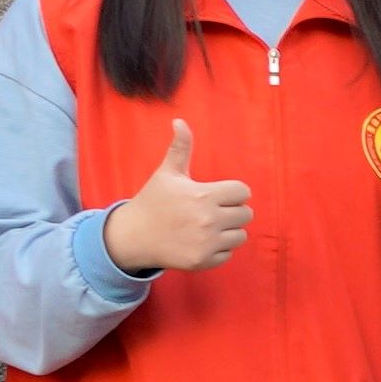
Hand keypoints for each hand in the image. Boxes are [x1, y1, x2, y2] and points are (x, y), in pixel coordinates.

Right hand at [102, 116, 253, 275]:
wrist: (133, 236)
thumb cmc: (153, 200)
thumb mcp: (167, 173)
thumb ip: (181, 148)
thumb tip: (180, 121)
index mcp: (204, 195)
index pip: (243, 192)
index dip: (233, 192)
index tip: (218, 195)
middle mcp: (209, 220)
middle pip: (246, 214)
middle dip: (233, 211)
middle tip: (213, 211)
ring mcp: (207, 242)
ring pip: (240, 235)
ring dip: (229, 231)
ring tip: (208, 227)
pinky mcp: (203, 261)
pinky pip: (228, 254)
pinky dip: (219, 249)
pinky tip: (201, 242)